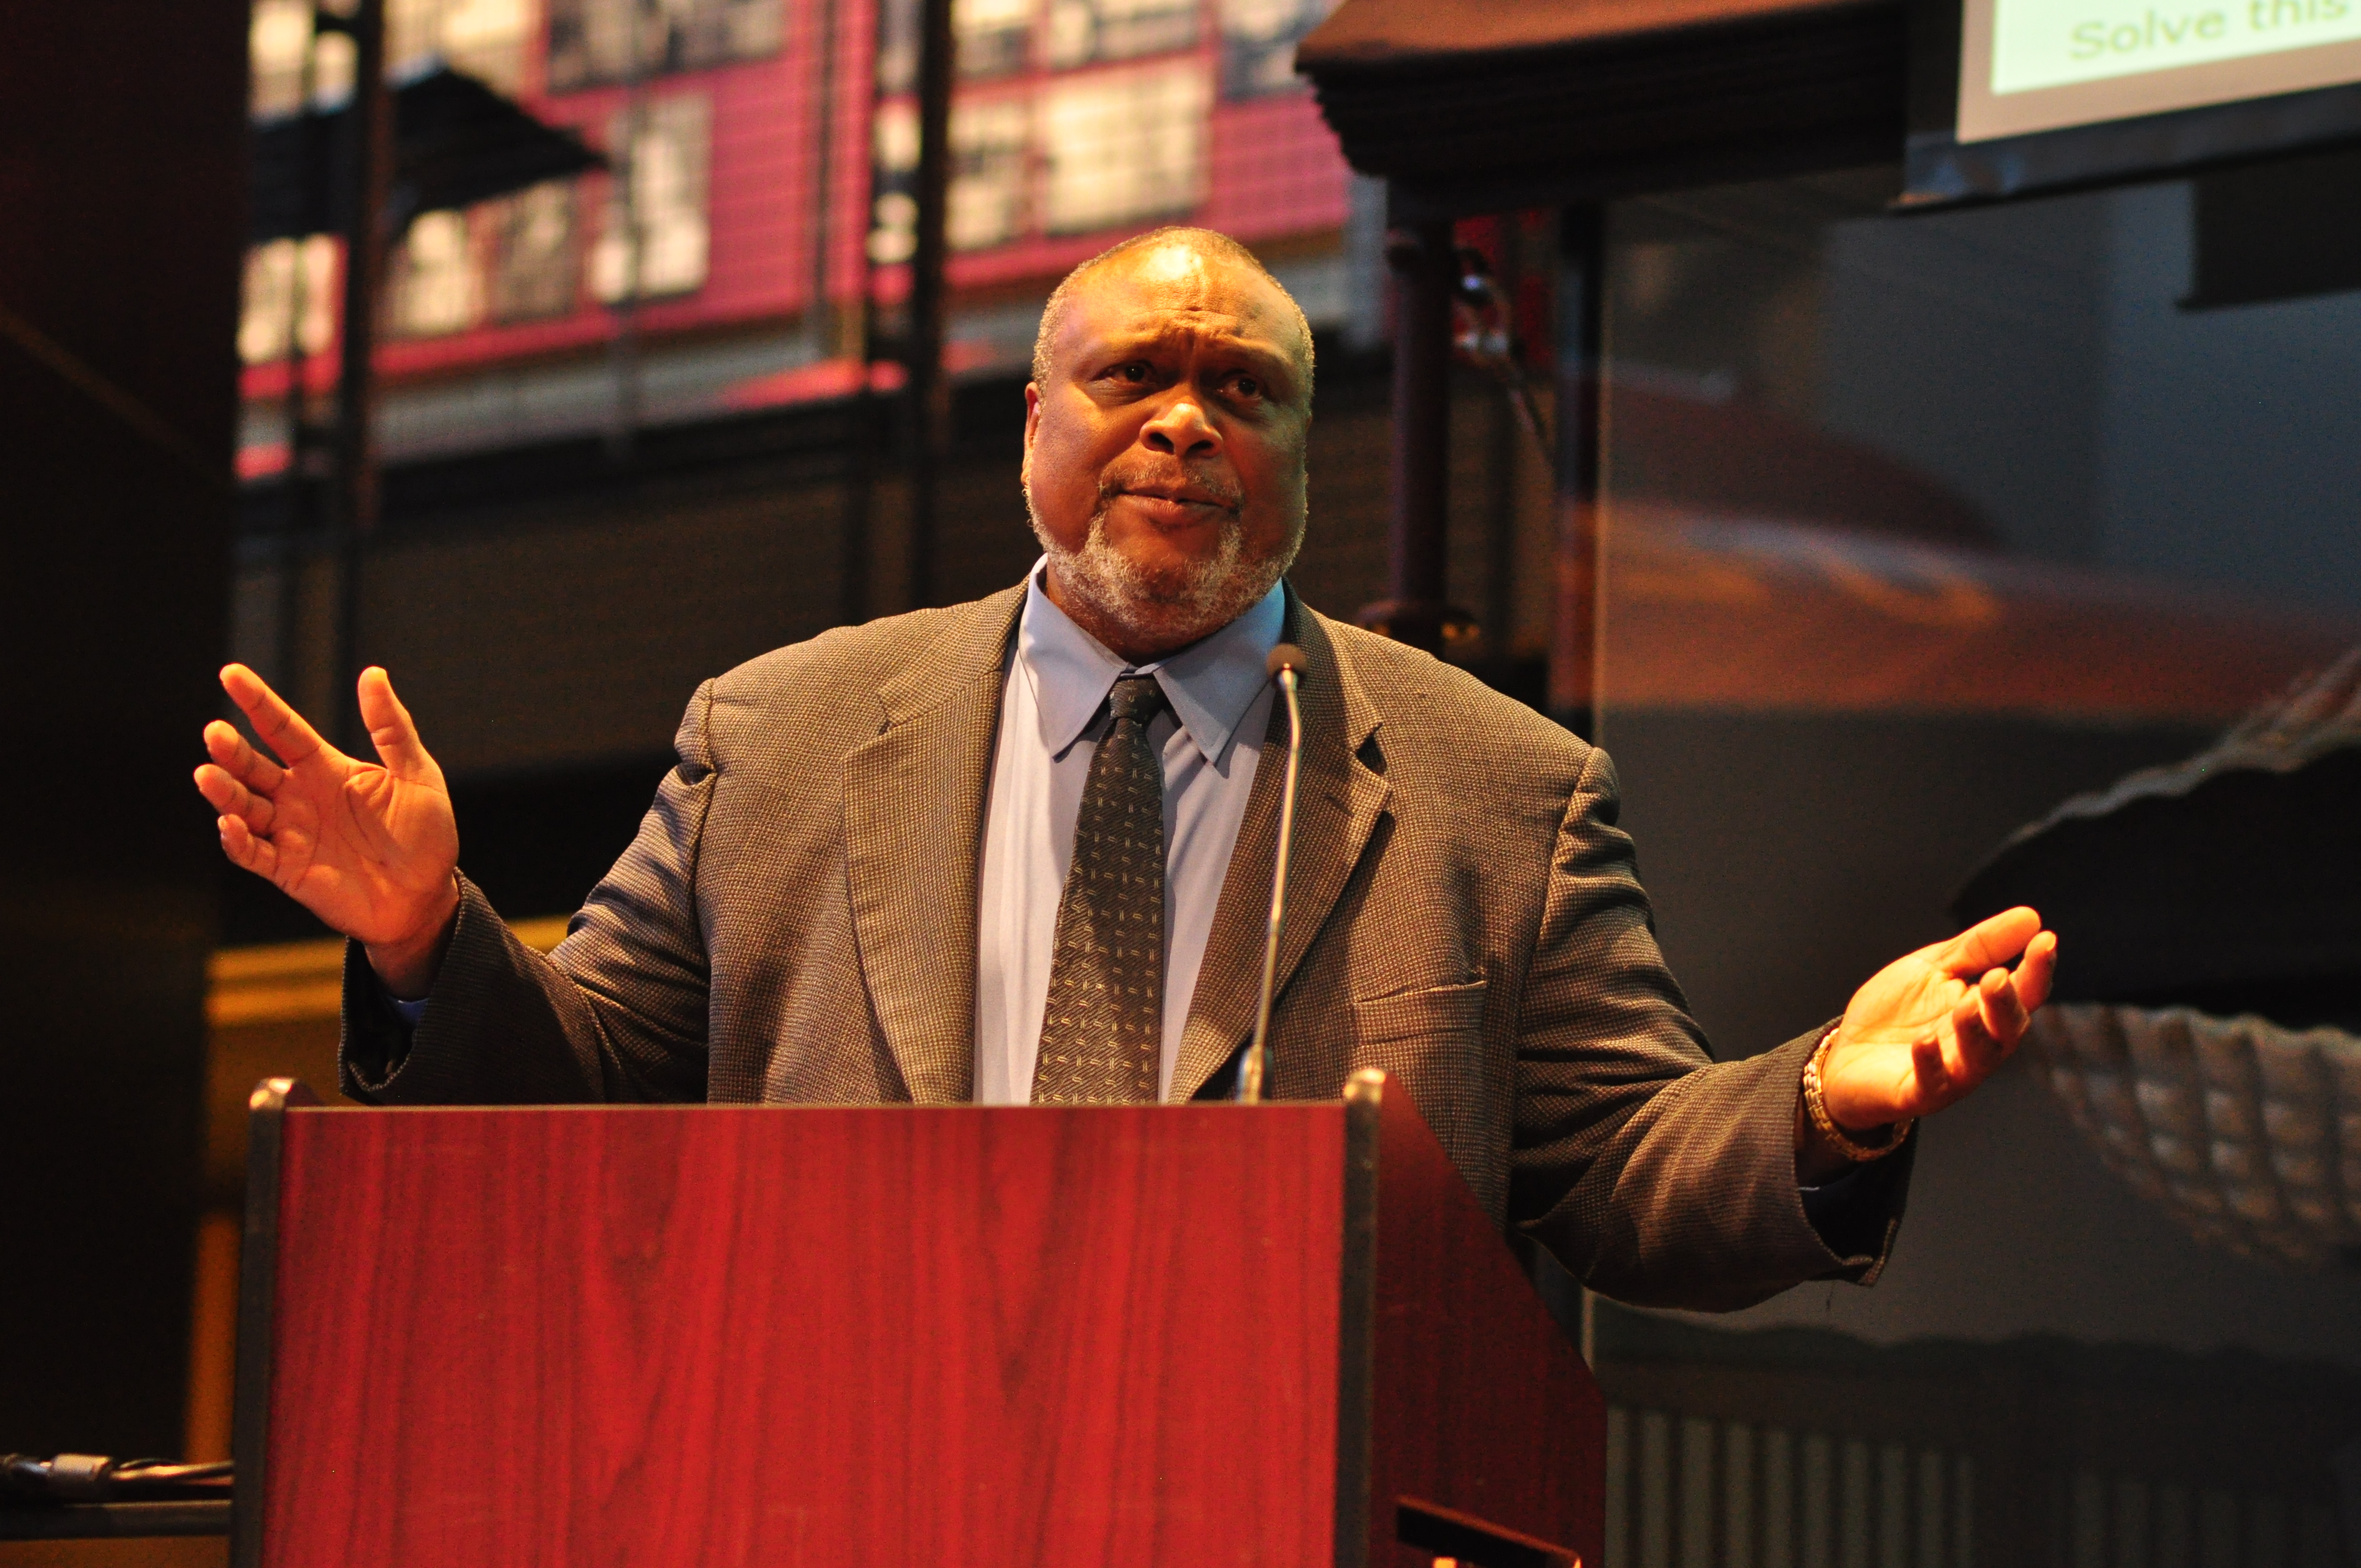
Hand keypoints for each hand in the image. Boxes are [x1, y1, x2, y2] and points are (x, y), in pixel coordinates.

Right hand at [194, 664, 460, 996]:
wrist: (426, 896)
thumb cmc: (425, 834)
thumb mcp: (416, 774)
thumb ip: (391, 728)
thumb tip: (373, 673)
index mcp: (326, 768)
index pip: (283, 728)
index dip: (258, 702)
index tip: (231, 673)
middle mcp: (299, 797)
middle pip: (253, 767)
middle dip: (231, 750)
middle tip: (215, 732)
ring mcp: (290, 833)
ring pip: (243, 807)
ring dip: (224, 792)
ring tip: (207, 774)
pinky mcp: (287, 869)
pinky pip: (252, 853)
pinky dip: (236, 841)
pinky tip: (230, 824)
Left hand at [1814, 907, 2056, 1145]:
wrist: (1846, 1055)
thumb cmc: (1897, 1012)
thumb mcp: (1935, 967)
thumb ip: (1980, 947)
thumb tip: (2031, 917)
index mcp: (1986, 1011)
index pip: (2024, 992)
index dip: (2037, 969)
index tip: (2046, 940)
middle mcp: (1978, 1045)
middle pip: (2008, 1029)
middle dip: (2007, 1004)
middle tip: (1998, 978)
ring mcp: (1951, 1072)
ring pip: (1978, 1059)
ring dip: (1974, 1032)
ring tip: (1965, 1006)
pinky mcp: (1918, 1093)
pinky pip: (1931, 1082)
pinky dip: (1930, 1062)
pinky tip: (1924, 1042)